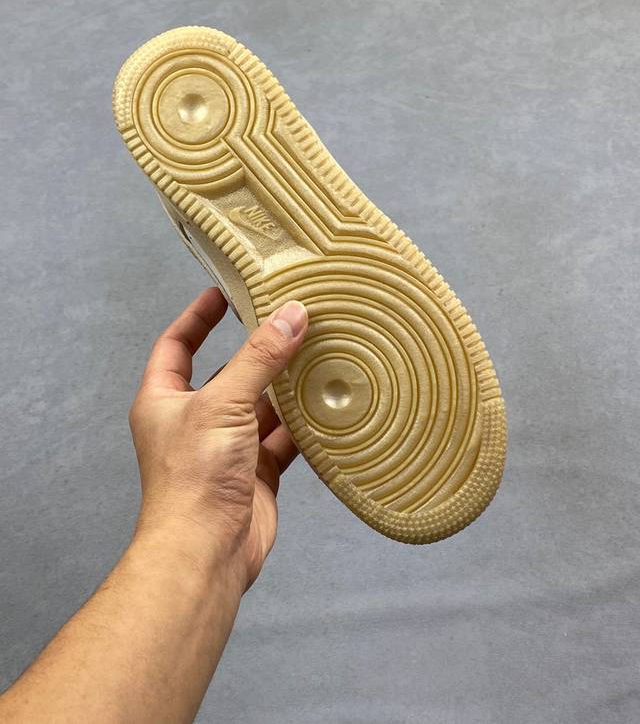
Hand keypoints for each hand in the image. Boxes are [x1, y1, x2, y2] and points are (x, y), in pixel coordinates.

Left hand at [128, 287, 307, 589]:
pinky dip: (303, 423)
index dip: (198, 316)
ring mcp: (227, 447)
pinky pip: (283, 437)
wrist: (206, 551)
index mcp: (165, 400)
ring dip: (286, 386)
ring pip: (261, 405)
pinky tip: (326, 405)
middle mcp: (195, 420)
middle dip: (258, 350)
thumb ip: (259, 358)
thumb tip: (291, 315)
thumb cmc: (193, 478)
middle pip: (229, 373)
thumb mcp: (223, 403)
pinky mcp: (256, 472)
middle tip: (289, 320)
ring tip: (317, 354)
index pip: (177, 344)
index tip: (225, 291)